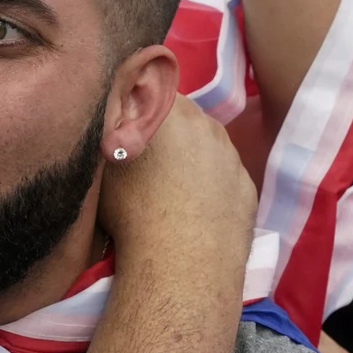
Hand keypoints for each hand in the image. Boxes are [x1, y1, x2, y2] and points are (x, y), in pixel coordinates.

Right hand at [99, 96, 254, 276]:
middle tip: (148, 160)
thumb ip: (113, 128)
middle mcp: (207, 125)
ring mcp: (232, 156)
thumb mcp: (105, 163)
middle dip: (168, 130)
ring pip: (208, 145)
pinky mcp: (247, 187)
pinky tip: (195, 209)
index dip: (138, 106)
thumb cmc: (133, 210)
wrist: (182, 263)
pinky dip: (212, 185)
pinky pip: (225, 176)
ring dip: (192, 156)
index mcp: (171, 111)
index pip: (152, 89)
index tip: (128, 128)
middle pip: (184, 116)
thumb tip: (115, 107)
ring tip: (172, 189)